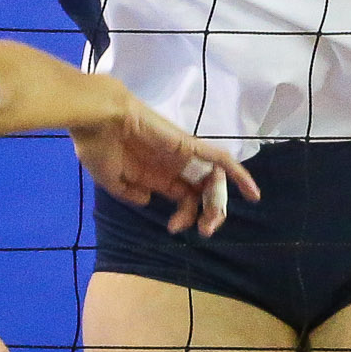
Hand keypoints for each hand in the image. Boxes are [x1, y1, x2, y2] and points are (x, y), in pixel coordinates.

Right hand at [70, 78, 259, 235]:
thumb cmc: (98, 147)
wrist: (99, 120)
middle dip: (208, 214)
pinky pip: (220, 159)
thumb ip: (128, 192)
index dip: (184, 218)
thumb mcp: (110, 179)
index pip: (183, 200)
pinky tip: (252, 194)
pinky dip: (239, 174)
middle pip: (202, 192)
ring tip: (215, 221)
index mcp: (155, 176)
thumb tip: (148, 200)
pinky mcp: (189, 145)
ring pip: (213, 180)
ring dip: (219, 201)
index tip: (172, 229)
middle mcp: (173, 167)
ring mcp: (183, 156)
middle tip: (205, 232)